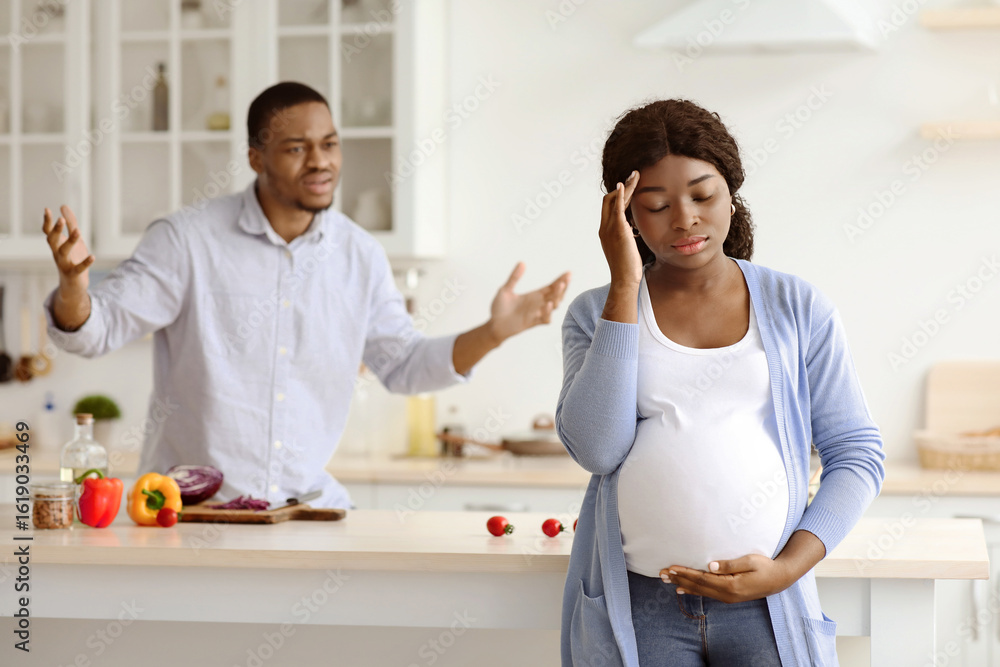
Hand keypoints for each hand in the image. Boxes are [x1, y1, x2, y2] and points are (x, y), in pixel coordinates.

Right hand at [43, 206, 93, 291]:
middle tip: (60, 219)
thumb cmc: (73, 258)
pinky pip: (79, 268)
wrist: (73, 284)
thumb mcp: (74, 239)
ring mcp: (64, 264)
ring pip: (64, 252)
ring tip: (78, 231)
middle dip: (55, 230)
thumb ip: (70, 223)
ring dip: (70, 241)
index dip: (47, 221)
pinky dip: (85, 263)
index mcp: (56, 245)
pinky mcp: (74, 274)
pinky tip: (93, 256)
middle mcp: (57, 253)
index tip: (47, 209)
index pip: (48, 232)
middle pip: (52, 241)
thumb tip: (63, 206)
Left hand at [487, 262, 570, 343]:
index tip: (569, 273)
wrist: (494, 325)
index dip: (561, 280)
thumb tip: (522, 262)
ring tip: (559, 287)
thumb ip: (514, 278)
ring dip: (558, 297)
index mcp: (535, 295)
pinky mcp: (532, 323)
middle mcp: (539, 304)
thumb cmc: (500, 308)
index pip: (552, 287)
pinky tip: (548, 305)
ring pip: (554, 306)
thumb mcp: (505, 290)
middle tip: (567, 278)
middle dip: (563, 287)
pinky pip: (545, 319)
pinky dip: (548, 312)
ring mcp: (537, 313)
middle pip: (556, 295)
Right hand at [599, 170, 641, 286]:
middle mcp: (604, 228)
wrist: (625, 280)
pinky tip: (626, 184)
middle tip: (634, 175)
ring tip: (636, 175)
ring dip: (626, 186)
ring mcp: (609, 229)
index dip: (618, 195)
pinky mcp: (618, 230)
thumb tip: (634, 232)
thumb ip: (627, 237)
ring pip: (614, 200)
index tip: (629, 186)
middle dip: (621, 186)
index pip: (608, 207)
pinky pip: (617, 208)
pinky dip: (621, 194)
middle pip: (608, 200)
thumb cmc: (628, 268)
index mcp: (605, 232)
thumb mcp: (626, 249)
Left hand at [661, 554, 792, 603]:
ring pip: (700, 591)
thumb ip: (729, 564)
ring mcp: (727, 597)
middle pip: (697, 586)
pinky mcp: (728, 596)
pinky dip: (692, 590)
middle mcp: (727, 594)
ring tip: (667, 580)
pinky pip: (706, 594)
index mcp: (731, 585)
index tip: (671, 568)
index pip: (702, 579)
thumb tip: (710, 565)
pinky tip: (681, 590)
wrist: (779, 579)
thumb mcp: (750, 561)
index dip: (685, 573)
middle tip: (661, 573)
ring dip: (682, 584)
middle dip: (679, 579)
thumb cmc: (765, 566)